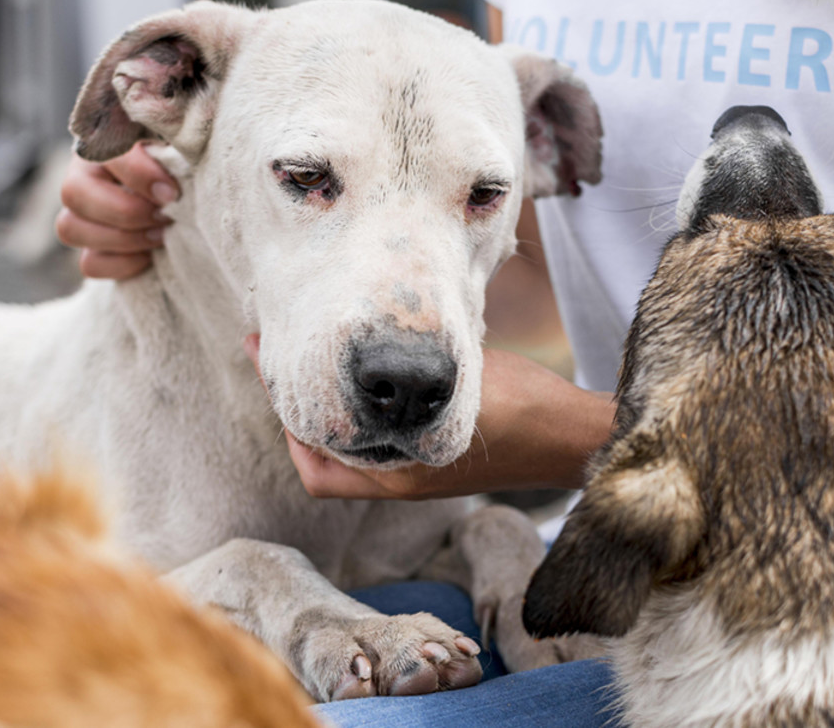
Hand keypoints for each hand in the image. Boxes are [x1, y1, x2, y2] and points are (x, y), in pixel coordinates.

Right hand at [56, 142, 180, 278]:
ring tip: (160, 235)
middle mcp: (83, 175)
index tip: (171, 193)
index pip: (100, 151)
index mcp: (103, 140)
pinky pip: (89, 264)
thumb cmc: (183, 161)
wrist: (187, 195)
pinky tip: (151, 256)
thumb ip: (170, 126)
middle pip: (72, 193)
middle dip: (125, 211)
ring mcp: (81, 215)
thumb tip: (169, 143)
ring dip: (123, 239)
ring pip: (70, 229)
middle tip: (165, 216)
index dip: (136, 175)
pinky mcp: (92, 249)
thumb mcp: (178, 139)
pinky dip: (122, 264)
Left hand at [242, 335, 614, 499]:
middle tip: (274, 356)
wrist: (567, 435)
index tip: (266, 360)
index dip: (282, 410)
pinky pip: (373, 444)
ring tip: (309, 358)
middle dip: (293, 409)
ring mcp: (413, 476)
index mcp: (395, 475)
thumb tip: (351, 350)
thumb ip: (400, 377)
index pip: (311, 459)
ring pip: (345, 451)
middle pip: (318, 458)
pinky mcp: (430, 462)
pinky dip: (355, 415)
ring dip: (324, 411)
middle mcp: (397, 483)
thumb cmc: (518, 406)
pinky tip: (359, 375)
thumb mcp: (452, 383)